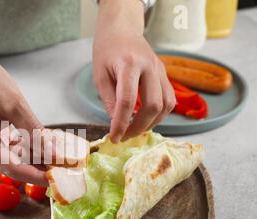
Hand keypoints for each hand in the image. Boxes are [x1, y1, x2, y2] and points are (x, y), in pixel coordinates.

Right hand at [0, 14, 46, 184]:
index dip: (37, 175)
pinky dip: (27, 149)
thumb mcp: (16, 106)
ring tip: (57, 155)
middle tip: (62, 168)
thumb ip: (35, 133)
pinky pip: (10, 151)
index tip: (57, 177)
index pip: (13, 168)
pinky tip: (42, 145)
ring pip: (14, 160)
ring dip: (35, 158)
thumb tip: (53, 154)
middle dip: (38, 167)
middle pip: (13, 167)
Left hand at [93, 0, 175, 142]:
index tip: (114, 138)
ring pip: (166, 105)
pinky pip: (170, 99)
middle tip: (124, 136)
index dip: (121, 123)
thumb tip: (116, 124)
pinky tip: (145, 119)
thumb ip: (109, 100)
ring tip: (134, 130)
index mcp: (129, 64)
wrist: (122, 30)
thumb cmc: (107, 52)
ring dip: (151, 123)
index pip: (127, 101)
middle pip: (152, 105)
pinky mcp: (165, 74)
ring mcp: (161, 70)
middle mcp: (149, 67)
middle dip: (138, 127)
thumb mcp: (100, 76)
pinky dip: (159, 114)